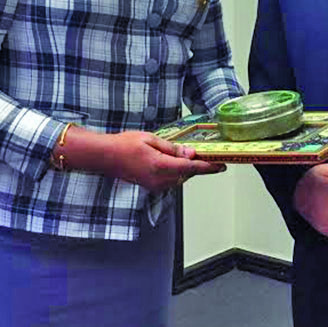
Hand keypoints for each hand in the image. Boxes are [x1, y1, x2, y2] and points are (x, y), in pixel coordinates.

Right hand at [100, 131, 225, 191]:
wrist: (106, 157)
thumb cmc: (124, 145)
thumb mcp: (151, 139)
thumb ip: (172, 149)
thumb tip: (190, 154)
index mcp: (160, 166)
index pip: (191, 168)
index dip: (208, 167)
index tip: (221, 165)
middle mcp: (159, 180)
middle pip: (187, 174)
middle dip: (199, 166)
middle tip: (209, 156)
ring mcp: (155, 186)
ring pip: (180, 178)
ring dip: (187, 169)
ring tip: (192, 157)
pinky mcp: (152, 187)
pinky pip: (171, 180)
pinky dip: (178, 172)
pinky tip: (177, 162)